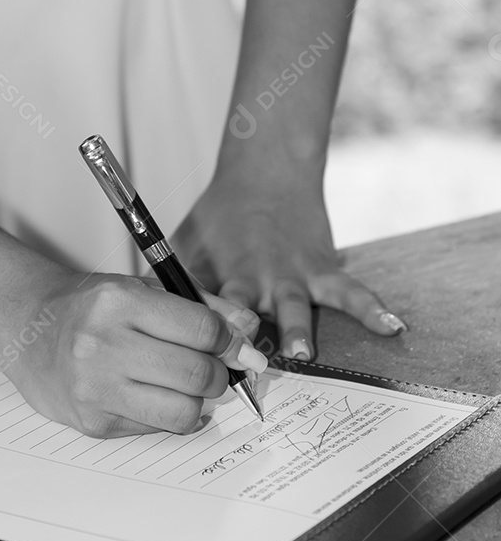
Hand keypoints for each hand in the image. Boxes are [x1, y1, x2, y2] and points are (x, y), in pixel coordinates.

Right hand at [0, 263, 267, 437]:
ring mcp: (96, 390)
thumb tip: (249, 333)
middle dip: (218, 374)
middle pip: (197, 374)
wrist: (27, 330)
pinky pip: (157, 429)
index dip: (231, 340)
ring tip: (183, 384)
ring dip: (197, 400)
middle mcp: (103, 346)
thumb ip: (202, 307)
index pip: (202, 330)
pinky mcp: (94, 423)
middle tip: (211, 367)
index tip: (235, 345)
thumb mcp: (143, 289)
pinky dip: (168, 415)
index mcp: (119, 302)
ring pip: (184, 412)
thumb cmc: (90, 306)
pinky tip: (152, 395)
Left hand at [171, 165, 407, 361]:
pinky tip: (393, 328)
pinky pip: (350, 292)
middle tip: (246, 365)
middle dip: (246, 339)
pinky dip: (372, 308)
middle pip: (248, 312)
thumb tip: (147, 323)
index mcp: (221, 275)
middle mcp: (256, 279)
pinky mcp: (322, 270)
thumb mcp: (186, 245)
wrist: (266, 175)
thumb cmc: (219, 218)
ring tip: (302, 353)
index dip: (202, 336)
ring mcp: (292, 275)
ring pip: (295, 306)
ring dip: (298, 329)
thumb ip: (172, 284)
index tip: (199, 363)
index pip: (207, 311)